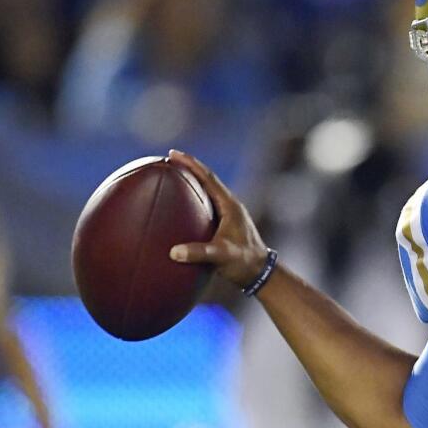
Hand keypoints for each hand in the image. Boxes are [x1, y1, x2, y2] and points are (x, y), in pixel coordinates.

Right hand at [166, 150, 269, 287]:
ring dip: (190, 182)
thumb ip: (200, 253)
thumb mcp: (222, 256)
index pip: (208, 178)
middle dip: (188, 167)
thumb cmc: (244, 262)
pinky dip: (191, 200)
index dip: (191, 164)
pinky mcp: (225, 224)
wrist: (260, 273)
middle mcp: (230, 206)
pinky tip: (178, 207)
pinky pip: (205, 206)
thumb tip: (174, 252)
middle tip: (168, 159)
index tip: (173, 154)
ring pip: (207, 192)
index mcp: (230, 206)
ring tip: (170, 176)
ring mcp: (228, 215)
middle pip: (207, 180)